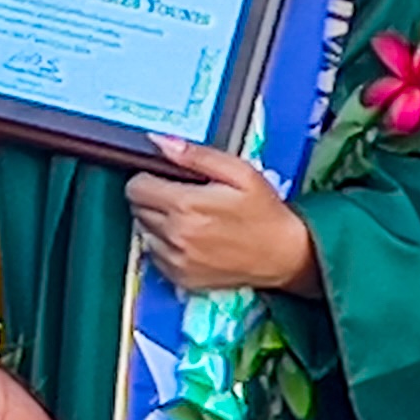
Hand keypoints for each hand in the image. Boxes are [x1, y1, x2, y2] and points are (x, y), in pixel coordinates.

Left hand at [123, 137, 317, 293]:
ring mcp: (176, 260)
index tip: (166, 177)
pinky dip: (165, 245)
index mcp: (186, 205)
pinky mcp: (180, 278)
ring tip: (188, 218)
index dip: (149, 177)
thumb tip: (160, 141)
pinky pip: (155, 256)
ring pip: (143, 232)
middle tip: (181, 195)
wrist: (283, 254)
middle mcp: (175, 235)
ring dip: (157, 222)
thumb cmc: (263, 210)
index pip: (135, 187)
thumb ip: (196, 155)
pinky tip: (190, 239)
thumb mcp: (238, 172)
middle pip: (136, 208)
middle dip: (153, 198)